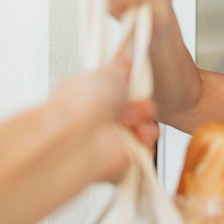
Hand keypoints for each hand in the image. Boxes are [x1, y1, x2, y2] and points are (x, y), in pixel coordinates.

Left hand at [50, 60, 158, 183]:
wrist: (78, 137)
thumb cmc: (80, 106)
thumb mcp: (106, 72)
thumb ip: (120, 69)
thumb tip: (125, 62)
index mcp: (94, 97)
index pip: (122, 90)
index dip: (133, 87)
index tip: (134, 84)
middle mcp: (103, 119)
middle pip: (139, 110)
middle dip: (142, 105)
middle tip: (130, 104)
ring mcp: (112, 141)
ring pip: (146, 130)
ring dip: (145, 124)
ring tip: (129, 122)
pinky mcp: (122, 161)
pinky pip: (146, 152)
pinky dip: (145, 145)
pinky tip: (135, 138)